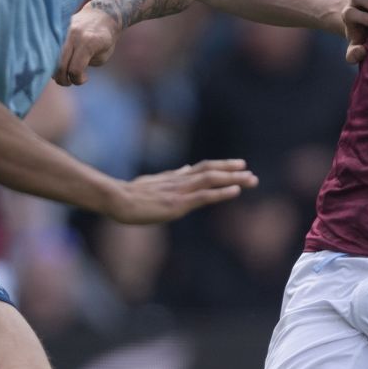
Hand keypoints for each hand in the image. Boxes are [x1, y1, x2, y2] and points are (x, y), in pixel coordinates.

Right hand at [56, 4, 120, 86]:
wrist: (101, 14)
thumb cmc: (105, 39)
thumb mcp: (102, 56)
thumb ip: (86, 64)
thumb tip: (68, 72)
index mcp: (88, 43)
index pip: (75, 69)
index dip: (78, 80)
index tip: (85, 78)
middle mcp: (74, 36)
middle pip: (60, 65)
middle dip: (63, 79)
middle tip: (68, 82)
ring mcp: (64, 31)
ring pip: (51, 58)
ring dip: (55, 70)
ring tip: (64, 73)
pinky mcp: (58, 29)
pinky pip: (51, 49)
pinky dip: (53, 60)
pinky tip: (61, 63)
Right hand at [104, 158, 256, 223]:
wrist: (116, 199)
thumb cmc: (128, 195)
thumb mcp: (152, 182)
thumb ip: (171, 176)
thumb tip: (186, 168)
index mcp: (174, 177)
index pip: (202, 168)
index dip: (220, 166)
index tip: (237, 165)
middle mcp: (180, 181)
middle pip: (210, 170)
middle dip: (231, 170)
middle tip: (250, 171)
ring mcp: (180, 191)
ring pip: (211, 180)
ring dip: (233, 179)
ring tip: (251, 179)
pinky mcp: (178, 203)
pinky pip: (204, 196)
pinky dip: (221, 192)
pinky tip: (236, 191)